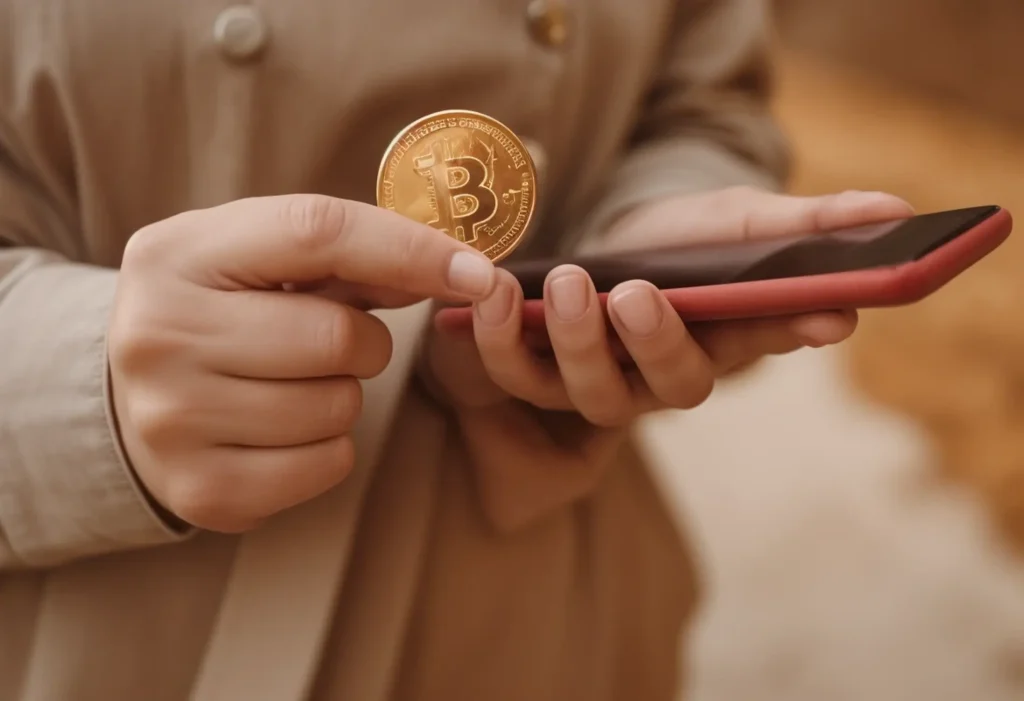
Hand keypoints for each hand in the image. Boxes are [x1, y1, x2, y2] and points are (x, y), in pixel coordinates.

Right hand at [109, 195, 495, 531]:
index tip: (478, 272)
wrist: (130, 396)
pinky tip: (283, 428)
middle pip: (336, 335)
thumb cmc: (221, 312)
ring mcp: (171, 419)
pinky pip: (329, 464)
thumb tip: (464, 272)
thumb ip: (350, 254)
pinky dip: (330, 446)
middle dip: (363, 341)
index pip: (317, 232)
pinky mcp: (202, 489)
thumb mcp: (261, 259)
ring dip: (343, 394)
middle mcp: (159, 333)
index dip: (411, 249)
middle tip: (329, 342)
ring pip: (338, 406)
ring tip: (292, 382)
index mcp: (176, 253)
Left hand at [418, 187, 912, 529]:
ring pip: (589, 390)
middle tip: (634, 294)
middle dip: (653, 345)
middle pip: (667, 388)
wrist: (617, 236)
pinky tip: (497, 287)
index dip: (787, 330)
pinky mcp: (541, 367)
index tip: (820, 309)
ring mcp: (601, 379)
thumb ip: (807, 222)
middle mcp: (664, 375)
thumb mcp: (743, 218)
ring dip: (575, 340)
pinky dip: (502, 334)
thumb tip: (895, 214)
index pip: (764, 343)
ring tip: (570, 281)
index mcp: (726, 342)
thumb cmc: (688, 236)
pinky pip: (517, 370)